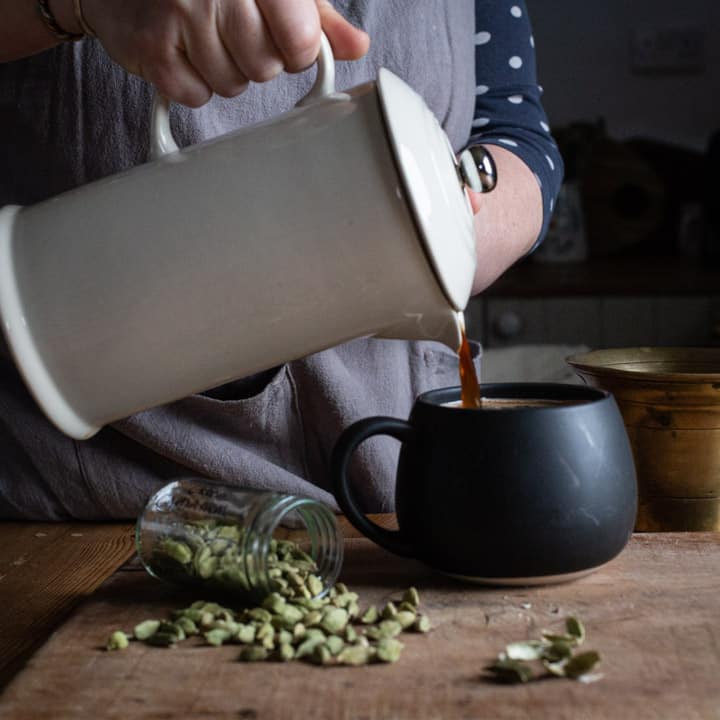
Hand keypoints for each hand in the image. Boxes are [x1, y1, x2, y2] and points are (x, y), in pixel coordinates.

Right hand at [75, 0, 369, 105]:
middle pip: (266, 67)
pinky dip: (191, 83)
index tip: (285, 41)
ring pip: (233, 85)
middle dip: (256, 60)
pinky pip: (197, 95)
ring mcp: (180, 14)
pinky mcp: (152, 46)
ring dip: (224, 72)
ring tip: (203, 38)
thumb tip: (357, 47)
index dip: (296, 51)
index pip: (300, 39)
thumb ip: (315, 16)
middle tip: (233, 33)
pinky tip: (180, 50)